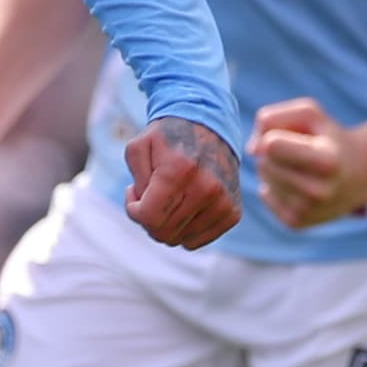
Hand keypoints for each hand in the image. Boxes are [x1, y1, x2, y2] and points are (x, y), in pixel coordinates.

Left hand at [122, 115, 240, 248]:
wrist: (209, 126)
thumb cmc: (168, 138)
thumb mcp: (138, 148)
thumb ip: (135, 181)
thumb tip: (144, 210)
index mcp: (180, 170)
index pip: (149, 218)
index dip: (134, 211)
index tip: (134, 195)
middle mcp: (206, 188)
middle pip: (163, 232)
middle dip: (148, 219)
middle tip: (149, 198)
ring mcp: (222, 203)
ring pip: (180, 240)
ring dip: (167, 224)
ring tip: (168, 199)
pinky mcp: (232, 212)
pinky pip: (198, 240)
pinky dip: (185, 229)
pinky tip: (184, 207)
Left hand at [248, 97, 366, 229]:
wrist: (363, 172)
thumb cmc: (330, 137)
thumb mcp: (309, 113)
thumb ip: (272, 119)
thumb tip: (251, 151)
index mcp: (326, 161)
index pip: (270, 145)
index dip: (273, 135)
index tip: (291, 135)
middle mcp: (318, 191)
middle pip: (264, 162)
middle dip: (274, 152)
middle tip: (301, 152)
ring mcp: (307, 211)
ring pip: (264, 178)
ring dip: (275, 168)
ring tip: (302, 167)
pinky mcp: (297, 223)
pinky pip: (265, 195)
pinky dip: (275, 186)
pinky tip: (298, 183)